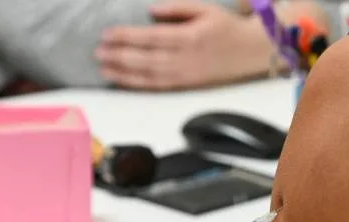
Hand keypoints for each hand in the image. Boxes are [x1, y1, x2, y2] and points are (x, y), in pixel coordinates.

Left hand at [95, 1, 273, 89]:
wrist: (250, 51)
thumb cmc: (227, 27)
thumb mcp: (205, 8)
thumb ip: (176, 7)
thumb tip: (151, 10)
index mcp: (189, 37)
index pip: (150, 37)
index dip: (126, 36)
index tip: (107, 34)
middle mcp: (185, 59)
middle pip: (145, 59)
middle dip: (119, 56)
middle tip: (98, 51)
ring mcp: (185, 75)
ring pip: (148, 76)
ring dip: (123, 73)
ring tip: (103, 67)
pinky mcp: (186, 84)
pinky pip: (158, 86)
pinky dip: (138, 84)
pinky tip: (123, 80)